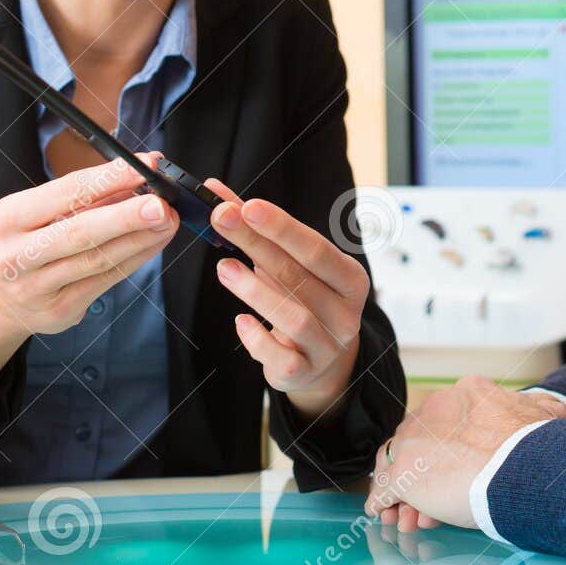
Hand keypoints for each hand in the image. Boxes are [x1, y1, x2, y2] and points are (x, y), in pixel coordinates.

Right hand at [0, 154, 178, 404]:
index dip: (111, 177)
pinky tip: (155, 243)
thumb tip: (140, 173)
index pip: (67, 192)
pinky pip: (106, 281)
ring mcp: (36, 287)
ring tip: (169, 220)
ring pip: (98, 259)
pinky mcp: (59, 311)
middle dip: (126, 216)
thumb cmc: (24, 243)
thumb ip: (83, 197)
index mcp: (9, 217)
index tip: (147, 165)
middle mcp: (16, 254)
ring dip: (140, 238)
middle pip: (81, 231)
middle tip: (162, 203)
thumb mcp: (35, 213)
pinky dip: (136, 259)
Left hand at [204, 184, 369, 421]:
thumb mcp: (290, 265)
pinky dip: (258, 338)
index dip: (283, 228)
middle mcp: (346, 312)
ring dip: (255, 290)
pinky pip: (281, 357)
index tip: (247, 206)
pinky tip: (240, 320)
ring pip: (294, 318)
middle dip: (257, 244)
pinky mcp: (304, 372)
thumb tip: (216, 192)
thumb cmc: (303, 300)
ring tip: (223, 268)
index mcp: (349, 279)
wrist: (322, 361)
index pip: (317, 249)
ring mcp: (328, 345)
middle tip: (222, 220)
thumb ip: (256, 230)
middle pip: (300, 276)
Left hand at [364, 377, 565, 530]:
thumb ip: (544, 410)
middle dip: (422, 470)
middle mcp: (436, 408)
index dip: (443, 447)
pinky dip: (381, 502)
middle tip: (427, 496)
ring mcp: (416, 440)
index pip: (443, 418)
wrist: (525, 468)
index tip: (450, 467)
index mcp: (467, 392)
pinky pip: (384, 488)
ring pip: (397, 463)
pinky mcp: (404, 472)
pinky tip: (382, 511)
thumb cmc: (540, 447)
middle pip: (417, 440)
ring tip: (408, 516)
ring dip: (402, 490)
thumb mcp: (546, 413)